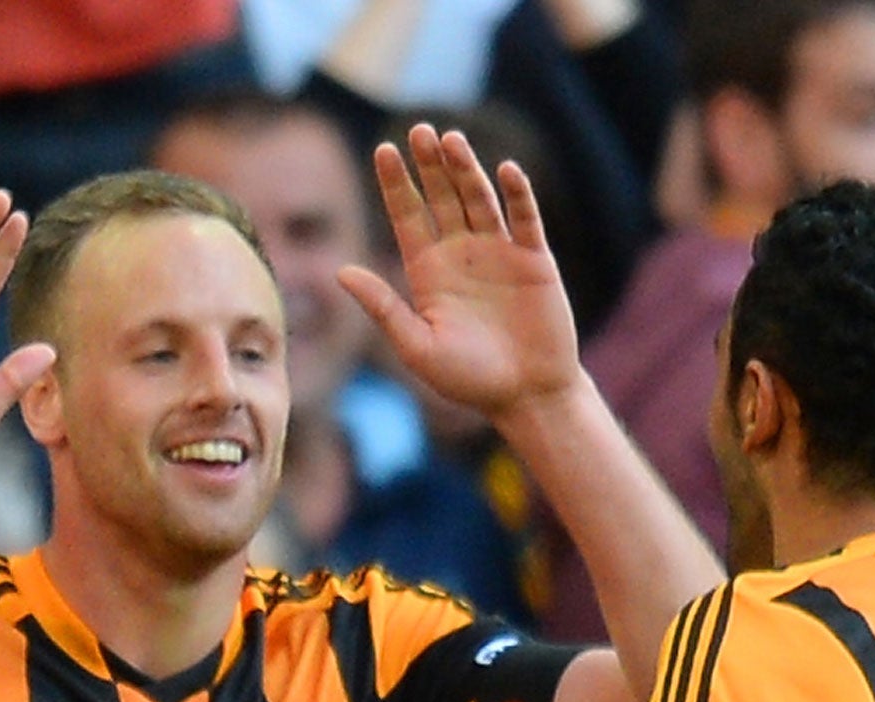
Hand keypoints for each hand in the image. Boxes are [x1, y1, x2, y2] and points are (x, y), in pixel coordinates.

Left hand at [340, 124, 580, 423]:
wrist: (526, 397)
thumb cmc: (468, 380)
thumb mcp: (416, 347)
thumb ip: (382, 307)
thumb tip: (340, 271)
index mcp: (428, 270)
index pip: (407, 215)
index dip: (396, 183)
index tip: (383, 151)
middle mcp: (461, 252)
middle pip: (442, 196)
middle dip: (429, 165)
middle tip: (418, 130)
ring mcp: (499, 252)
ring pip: (479, 199)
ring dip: (467, 170)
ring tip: (451, 141)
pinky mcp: (534, 259)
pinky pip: (524, 219)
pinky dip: (517, 195)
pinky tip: (507, 171)